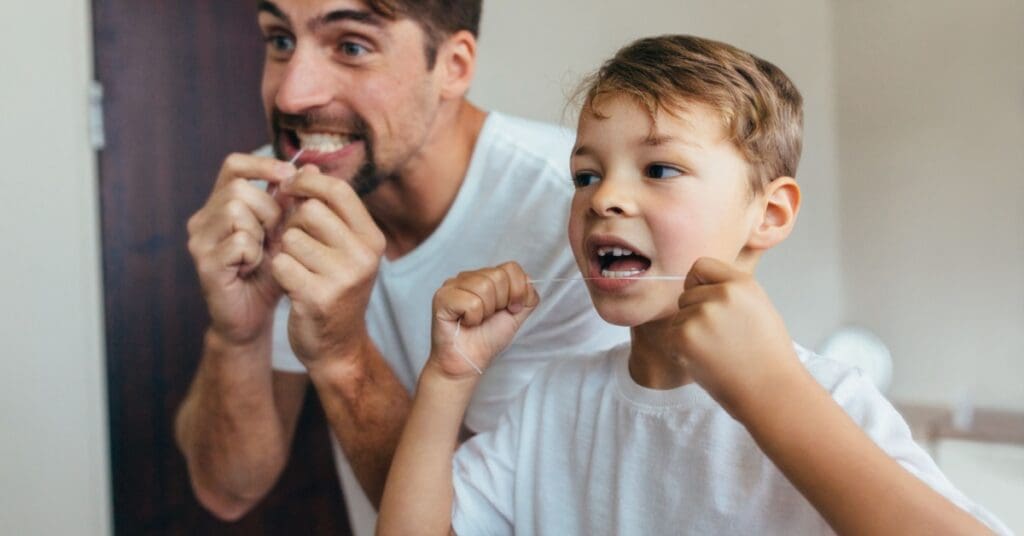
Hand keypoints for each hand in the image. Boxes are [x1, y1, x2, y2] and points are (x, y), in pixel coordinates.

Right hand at [187, 153, 295, 344]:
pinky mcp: (204, 263)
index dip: (261, 165)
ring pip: (235, 210)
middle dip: (268, 209)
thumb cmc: (269, 273)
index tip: (288, 175)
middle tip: (275, 235)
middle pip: (238, 189)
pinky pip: (238, 241)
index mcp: (220, 205)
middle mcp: (203, 219)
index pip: (233, 166)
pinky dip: (254, 254)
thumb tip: (311, 168)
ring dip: (261, 232)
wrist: (253, 317)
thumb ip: (293, 203)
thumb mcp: (285, 233)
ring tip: (262, 253)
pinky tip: (253, 268)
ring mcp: (200, 241)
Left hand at [270, 165, 386, 370]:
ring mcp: (343, 278)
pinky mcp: (318, 297)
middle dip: (293, 224)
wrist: (337, 347)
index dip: (307, 183)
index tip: (290, 188)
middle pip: (310, 211)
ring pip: (291, 238)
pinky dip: (278, 272)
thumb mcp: (340, 246)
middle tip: (294, 243)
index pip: (337, 190)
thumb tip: (306, 166)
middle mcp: (364, 256)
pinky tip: (290, 285)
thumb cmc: (334, 288)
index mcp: (372, 238)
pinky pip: (281, 264)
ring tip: (296, 268)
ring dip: (284, 250)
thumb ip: (325, 208)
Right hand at [429, 263, 539, 378]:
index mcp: (485, 277)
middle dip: (501, 303)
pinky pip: (471, 302)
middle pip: (498, 276)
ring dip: (486, 311)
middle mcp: (468, 277)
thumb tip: (528, 280)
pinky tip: (465, 323)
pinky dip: (473, 318)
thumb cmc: (487, 339)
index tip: (511, 309)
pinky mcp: (441, 297)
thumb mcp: (516, 315)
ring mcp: (452, 285)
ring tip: (476, 320)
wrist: (468, 363)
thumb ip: (526, 296)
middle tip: (488, 317)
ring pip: (484, 287)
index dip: (517, 291)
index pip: (511, 267)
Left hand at [669, 257, 801, 414]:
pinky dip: (680, 351)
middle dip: (695, 314)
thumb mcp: (758, 307)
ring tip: (717, 352)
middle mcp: (721, 294)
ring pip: (678, 317)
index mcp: (741, 283)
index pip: (701, 266)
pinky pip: (670, 337)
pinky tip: (706, 362)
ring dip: (689, 334)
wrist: (771, 392)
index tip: (708, 302)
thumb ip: (731, 291)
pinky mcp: (684, 337)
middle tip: (721, 339)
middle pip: (686, 294)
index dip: (699, 285)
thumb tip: (699, 285)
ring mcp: (701, 315)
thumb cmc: (767, 356)